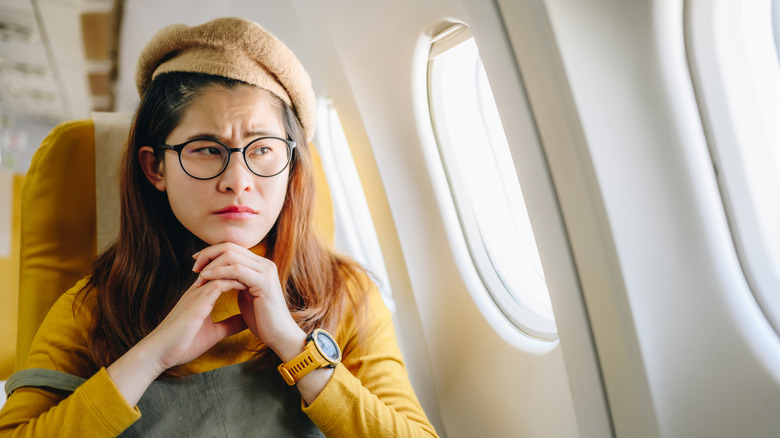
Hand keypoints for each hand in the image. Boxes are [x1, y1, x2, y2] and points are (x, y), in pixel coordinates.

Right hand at [107, 275, 245, 404]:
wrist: (159, 353)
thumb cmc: (183, 344)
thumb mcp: (214, 332)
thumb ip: (230, 324)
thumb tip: (247, 321)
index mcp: (202, 296)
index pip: (223, 276)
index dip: (241, 274)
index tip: (257, 277)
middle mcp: (199, 291)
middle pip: (223, 268)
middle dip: (242, 268)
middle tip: (259, 270)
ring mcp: (197, 294)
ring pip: (222, 272)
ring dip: (240, 272)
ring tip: (256, 274)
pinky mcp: (197, 302)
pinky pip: (218, 284)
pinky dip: (233, 282)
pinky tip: (247, 284)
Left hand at [193, 243, 305, 360]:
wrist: (279, 335)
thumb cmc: (262, 319)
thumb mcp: (246, 295)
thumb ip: (237, 281)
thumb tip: (220, 275)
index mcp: (261, 265)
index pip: (233, 248)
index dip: (212, 252)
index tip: (197, 262)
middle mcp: (265, 264)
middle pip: (230, 246)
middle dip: (209, 255)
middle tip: (194, 267)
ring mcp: (266, 271)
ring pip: (232, 255)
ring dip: (211, 264)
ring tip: (199, 276)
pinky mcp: (264, 282)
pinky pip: (236, 270)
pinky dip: (219, 272)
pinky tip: (207, 279)